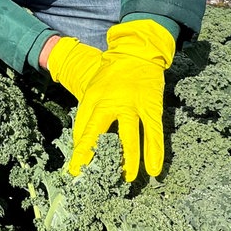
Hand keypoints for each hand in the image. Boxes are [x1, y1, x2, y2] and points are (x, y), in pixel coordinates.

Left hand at [48, 20, 174, 180]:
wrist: (136, 52)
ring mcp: (132, 103)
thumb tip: (79, 141)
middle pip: (98, 129)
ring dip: (128, 159)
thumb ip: (86, 113)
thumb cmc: (112, 75)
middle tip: (91, 174)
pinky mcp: (151, 105)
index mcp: (93, 96)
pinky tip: (154, 168)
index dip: (80, 148)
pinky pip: (153, 131)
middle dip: (93, 153)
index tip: (76, 168)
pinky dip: (154, 151)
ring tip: (126, 178)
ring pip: (129, 135)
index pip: (83, 126)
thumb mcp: (93, 89)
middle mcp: (110, 100)